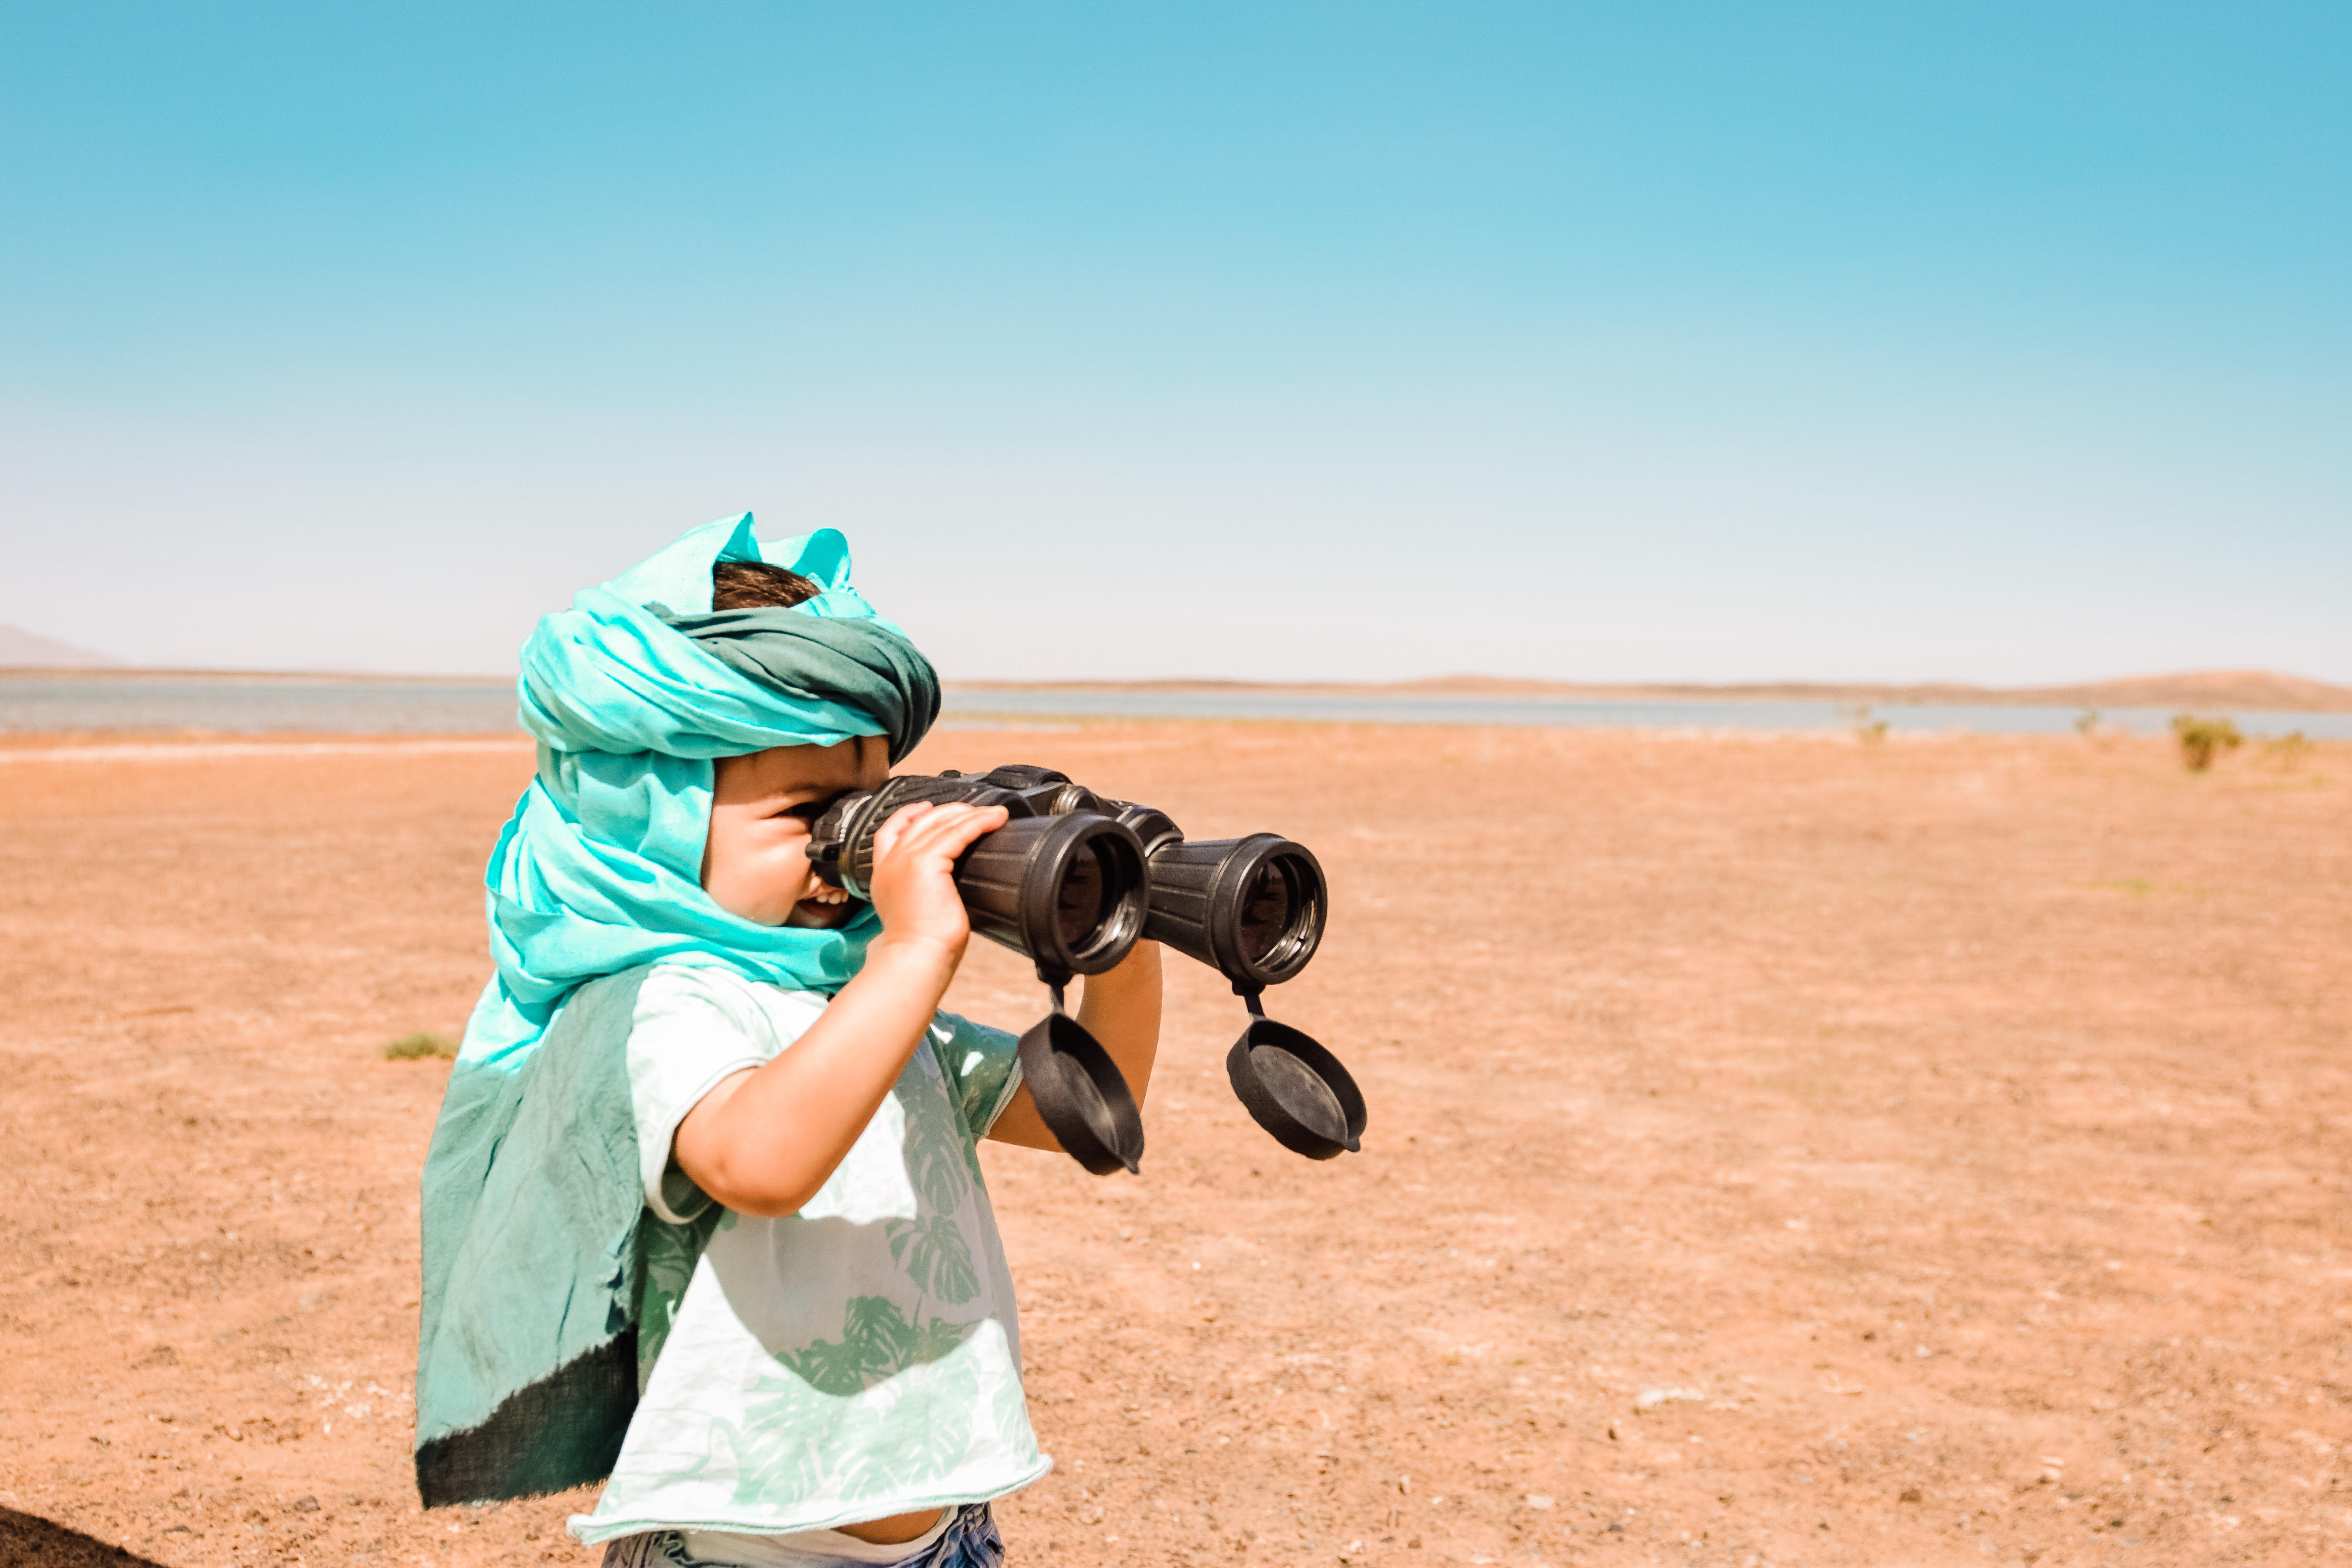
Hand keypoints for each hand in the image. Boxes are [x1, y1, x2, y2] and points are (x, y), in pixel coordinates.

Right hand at [863, 800, 1010, 962]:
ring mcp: (906, 859)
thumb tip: (949, 881)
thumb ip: (924, 887)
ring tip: (994, 814)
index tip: (927, 808)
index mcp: (884, 873)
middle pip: (920, 821)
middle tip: (974, 811)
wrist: (917, 958)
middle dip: (949, 812)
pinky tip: (995, 820)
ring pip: (941, 823)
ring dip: (971, 814)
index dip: (909, 814)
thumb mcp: (916, 908)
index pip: (890, 830)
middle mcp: (891, 862)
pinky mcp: (925, 862)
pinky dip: (978, 822)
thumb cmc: (922, 945)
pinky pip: (957, 832)